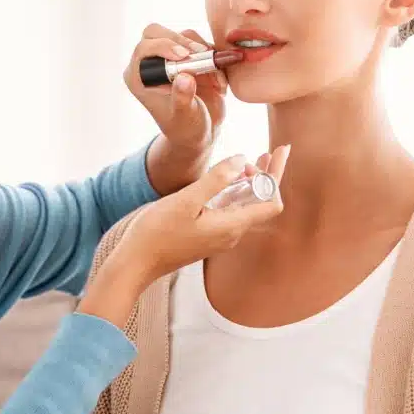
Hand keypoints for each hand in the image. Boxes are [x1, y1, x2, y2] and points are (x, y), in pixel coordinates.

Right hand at [111, 150, 288, 286]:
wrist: (137, 262)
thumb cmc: (157, 232)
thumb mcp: (186, 200)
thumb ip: (216, 180)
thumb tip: (242, 160)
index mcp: (231, 226)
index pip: (272, 203)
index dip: (277, 176)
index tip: (277, 153)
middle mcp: (231, 234)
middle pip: (262, 203)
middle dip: (269, 176)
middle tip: (272, 151)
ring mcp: (220, 237)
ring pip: (246, 207)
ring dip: (251, 184)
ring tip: (249, 162)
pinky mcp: (208, 236)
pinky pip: (230, 213)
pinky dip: (235, 193)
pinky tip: (227, 181)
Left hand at [126, 24, 227, 192]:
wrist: (202, 131)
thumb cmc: (186, 129)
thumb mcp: (185, 117)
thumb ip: (183, 99)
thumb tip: (185, 78)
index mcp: (139, 78)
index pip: (144, 48)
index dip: (163, 45)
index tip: (183, 55)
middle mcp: (151, 64)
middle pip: (157, 32)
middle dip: (182, 40)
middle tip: (200, 54)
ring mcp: (172, 58)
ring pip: (184, 35)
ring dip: (202, 52)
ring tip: (214, 79)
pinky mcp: (191, 57)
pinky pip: (202, 44)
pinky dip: (214, 57)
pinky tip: (218, 81)